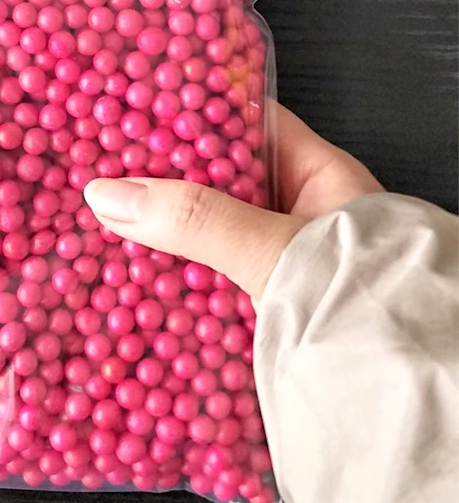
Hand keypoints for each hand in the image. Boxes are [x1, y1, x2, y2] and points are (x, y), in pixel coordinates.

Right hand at [83, 104, 383, 298]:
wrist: (393, 391)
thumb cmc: (357, 304)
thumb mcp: (273, 250)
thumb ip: (197, 219)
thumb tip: (109, 194)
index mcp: (318, 176)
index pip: (247, 122)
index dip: (195, 111)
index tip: (142, 111)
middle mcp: (298, 212)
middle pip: (220, 179)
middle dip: (168, 178)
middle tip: (112, 170)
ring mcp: (279, 257)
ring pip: (211, 230)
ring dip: (168, 232)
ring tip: (112, 221)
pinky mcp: (263, 300)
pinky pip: (210, 276)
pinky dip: (178, 277)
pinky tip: (140, 278)